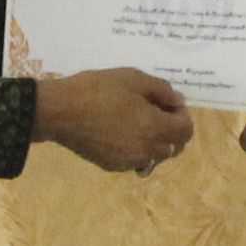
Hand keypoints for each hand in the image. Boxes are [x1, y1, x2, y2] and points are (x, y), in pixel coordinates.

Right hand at [40, 68, 194, 173]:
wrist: (59, 111)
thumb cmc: (98, 90)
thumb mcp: (134, 79)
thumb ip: (162, 90)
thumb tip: (177, 102)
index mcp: (155, 129)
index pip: (185, 131)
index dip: (181, 115)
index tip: (168, 103)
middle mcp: (146, 150)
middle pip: (174, 146)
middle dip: (170, 129)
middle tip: (153, 110)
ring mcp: (128, 162)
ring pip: (155, 156)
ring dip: (154, 141)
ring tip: (136, 121)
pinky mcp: (112, 166)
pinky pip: (135, 160)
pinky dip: (136, 149)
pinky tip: (120, 132)